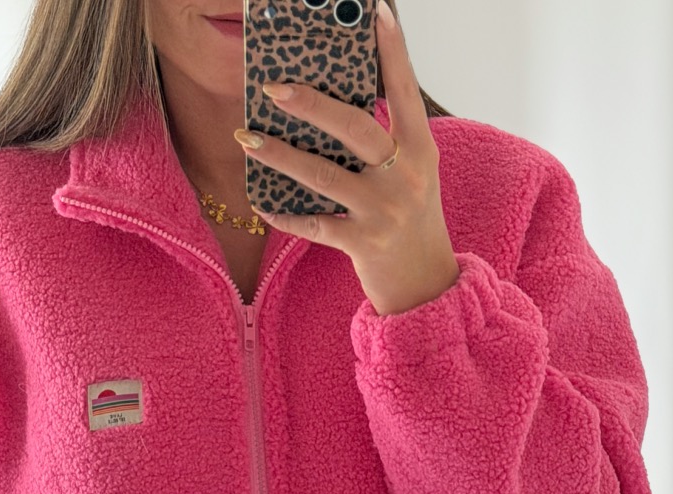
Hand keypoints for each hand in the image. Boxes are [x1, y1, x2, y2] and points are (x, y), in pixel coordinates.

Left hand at [233, 0, 458, 316]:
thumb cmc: (412, 222)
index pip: (404, 91)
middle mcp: (405, 176)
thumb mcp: (412, 174)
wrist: (426, 287)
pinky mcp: (362, 244)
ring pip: (323, 175)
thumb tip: (332, 106)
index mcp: (421, 149)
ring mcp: (383, 211)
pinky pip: (314, 225)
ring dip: (280, 155)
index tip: (374, 12)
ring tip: (246, 137)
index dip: (391, 51)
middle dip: (310, 104)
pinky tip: (262, 205)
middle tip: (272, 87)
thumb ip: (385, 141)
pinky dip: (285, 215)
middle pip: (354, 128)